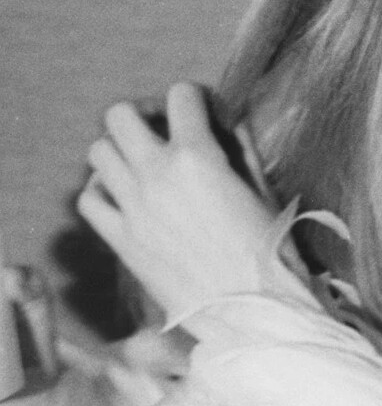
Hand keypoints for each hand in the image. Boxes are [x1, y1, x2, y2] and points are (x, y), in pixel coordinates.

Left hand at [78, 83, 281, 324]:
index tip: (204, 113)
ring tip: (142, 166)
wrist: (250, 311)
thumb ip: (241, 150)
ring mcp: (132, 207)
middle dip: (142, 115)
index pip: (180, 95)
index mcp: (198, 156)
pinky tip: (124, 198)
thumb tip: (226, 126)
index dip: (195, 98)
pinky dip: (102, 192)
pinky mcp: (120, 240)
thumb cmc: (269, 252)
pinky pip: (88, 199)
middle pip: (119, 115)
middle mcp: (156, 174)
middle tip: (162, 133)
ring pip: (98, 151)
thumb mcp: (263, 191)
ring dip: (120, 151)